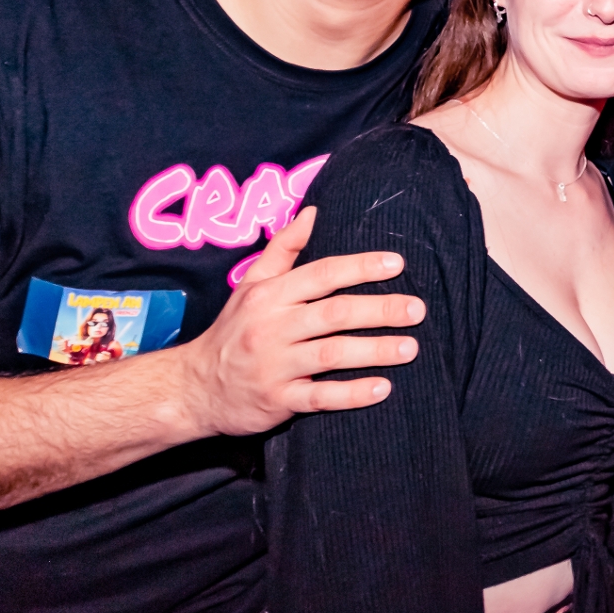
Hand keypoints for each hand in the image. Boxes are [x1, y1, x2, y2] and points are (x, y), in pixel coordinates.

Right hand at [170, 207, 425, 437]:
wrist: (196, 388)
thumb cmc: (234, 329)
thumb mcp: (251, 284)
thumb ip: (284, 248)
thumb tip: (314, 211)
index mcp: (270, 295)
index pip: (322, 274)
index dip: (361, 267)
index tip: (398, 263)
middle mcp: (272, 327)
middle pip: (333, 313)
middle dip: (379, 310)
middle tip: (417, 309)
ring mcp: (274, 366)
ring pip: (331, 355)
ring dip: (374, 350)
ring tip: (411, 347)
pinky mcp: (277, 401)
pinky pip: (320, 398)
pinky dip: (352, 394)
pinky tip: (383, 388)